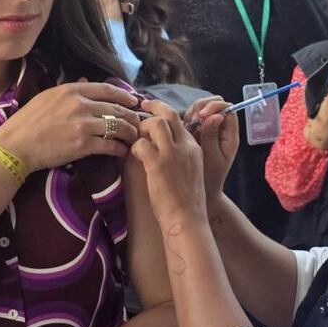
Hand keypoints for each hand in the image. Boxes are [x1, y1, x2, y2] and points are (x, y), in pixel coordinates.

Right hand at [0, 81, 141, 171]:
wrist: (15, 145)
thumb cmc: (28, 122)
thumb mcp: (47, 97)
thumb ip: (69, 90)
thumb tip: (85, 81)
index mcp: (71, 90)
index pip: (107, 89)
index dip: (125, 96)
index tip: (134, 102)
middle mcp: (80, 104)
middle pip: (116, 108)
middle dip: (132, 117)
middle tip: (139, 124)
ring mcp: (82, 124)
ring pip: (118, 126)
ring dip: (129, 133)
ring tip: (134, 139)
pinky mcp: (83, 145)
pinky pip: (110, 145)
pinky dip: (119, 149)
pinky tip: (122, 152)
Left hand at [133, 100, 207, 224]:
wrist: (187, 219)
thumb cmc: (186, 201)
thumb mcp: (191, 171)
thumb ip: (180, 156)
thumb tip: (162, 146)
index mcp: (194, 147)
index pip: (179, 120)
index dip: (163, 115)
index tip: (152, 115)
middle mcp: (185, 146)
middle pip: (169, 114)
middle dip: (153, 107)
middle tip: (140, 108)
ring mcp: (172, 154)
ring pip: (155, 123)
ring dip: (142, 127)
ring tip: (136, 138)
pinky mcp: (158, 165)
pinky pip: (141, 144)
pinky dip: (134, 147)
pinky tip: (133, 156)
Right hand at [183, 97, 238, 201]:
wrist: (203, 192)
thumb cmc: (209, 179)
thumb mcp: (211, 158)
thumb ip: (212, 136)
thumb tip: (215, 116)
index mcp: (229, 135)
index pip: (227, 109)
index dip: (214, 106)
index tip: (201, 115)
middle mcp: (220, 130)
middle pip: (214, 104)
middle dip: (201, 106)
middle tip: (191, 118)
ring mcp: (208, 131)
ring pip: (201, 109)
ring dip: (192, 112)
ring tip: (185, 123)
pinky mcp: (196, 134)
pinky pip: (191, 119)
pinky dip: (185, 119)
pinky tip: (178, 127)